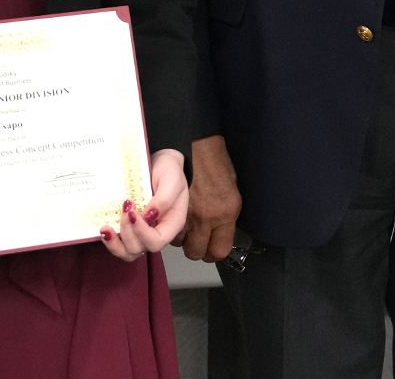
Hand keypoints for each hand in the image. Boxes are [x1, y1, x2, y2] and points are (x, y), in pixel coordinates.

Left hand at [100, 148, 186, 260]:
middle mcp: (157, 232)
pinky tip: (104, 229)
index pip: (157, 241)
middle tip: (125, 207)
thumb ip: (164, 199)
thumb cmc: (169, 172)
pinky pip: (120, 244)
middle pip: (140, 248)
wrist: (160, 164)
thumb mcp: (172, 180)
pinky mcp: (130, 228)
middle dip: (128, 231)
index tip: (133, 212)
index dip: (142, 233)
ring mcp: (142, 232)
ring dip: (115, 243)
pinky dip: (110, 240)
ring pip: (128, 252)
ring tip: (105, 228)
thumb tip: (149, 216)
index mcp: (172, 224)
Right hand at [173, 135, 240, 263]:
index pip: (219, 250)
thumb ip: (225, 216)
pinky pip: (164, 228)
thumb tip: (219, 236)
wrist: (192, 142)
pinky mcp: (167, 207)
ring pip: (178, 242)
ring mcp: (185, 213)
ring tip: (181, 222)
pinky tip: (168, 216)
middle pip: (196, 252)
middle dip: (194, 247)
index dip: (213, 250)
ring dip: (179, 237)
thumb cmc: (213, 162)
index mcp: (226, 213)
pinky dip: (164, 226)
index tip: (211, 246)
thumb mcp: (230, 188)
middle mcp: (206, 217)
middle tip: (195, 237)